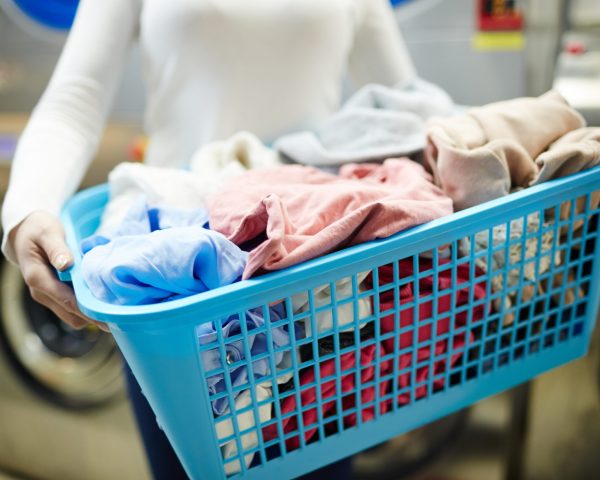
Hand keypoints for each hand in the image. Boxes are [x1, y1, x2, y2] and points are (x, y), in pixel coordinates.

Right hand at [9, 211, 108, 331]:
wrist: (25, 233)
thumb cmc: (38, 230)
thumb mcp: (47, 233)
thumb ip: (57, 249)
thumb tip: (65, 264)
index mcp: (37, 277)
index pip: (67, 301)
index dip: (89, 310)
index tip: (110, 314)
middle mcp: (41, 292)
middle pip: (72, 314)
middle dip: (94, 315)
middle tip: (120, 312)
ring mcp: (47, 296)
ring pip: (73, 316)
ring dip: (91, 313)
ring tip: (113, 305)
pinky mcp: (54, 295)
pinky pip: (72, 309)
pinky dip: (86, 307)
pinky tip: (102, 298)